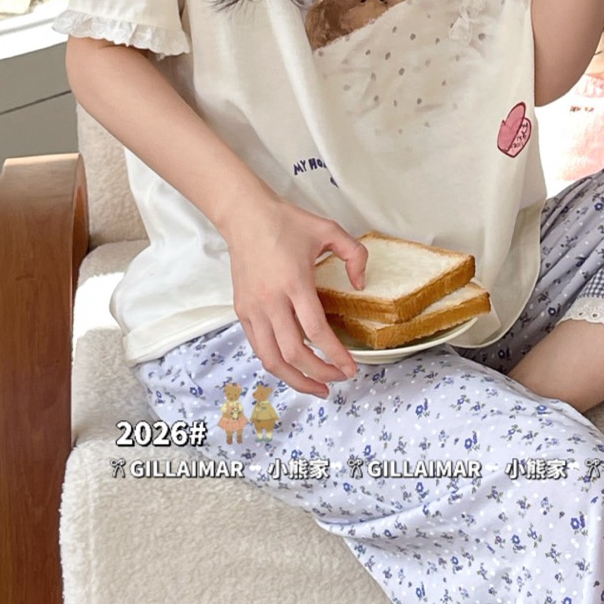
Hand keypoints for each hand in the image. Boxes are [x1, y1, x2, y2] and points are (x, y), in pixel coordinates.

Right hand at [221, 196, 369, 396]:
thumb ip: (355, 255)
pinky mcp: (242, 311)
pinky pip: (259, 348)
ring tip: (316, 387)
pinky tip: (294, 368)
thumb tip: (361, 285)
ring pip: (271, 359)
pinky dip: (277, 363)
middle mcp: (270, 301)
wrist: (245, 215)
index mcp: (293, 283)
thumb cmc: (285, 222)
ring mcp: (252, 309)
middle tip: (338, 379)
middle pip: (293, 353)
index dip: (335, 355)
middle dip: (319, 374)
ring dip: (295, 379)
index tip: (351, 369)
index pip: (315, 331)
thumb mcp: (329, 230)